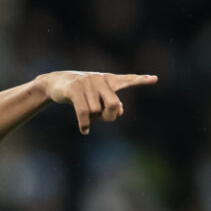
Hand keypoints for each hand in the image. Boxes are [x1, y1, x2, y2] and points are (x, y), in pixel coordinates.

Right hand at [42, 71, 157, 134]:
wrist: (55, 84)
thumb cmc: (79, 93)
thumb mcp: (95, 98)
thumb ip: (110, 104)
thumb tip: (120, 111)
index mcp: (108, 80)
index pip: (127, 80)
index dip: (140, 80)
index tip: (154, 79)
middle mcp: (100, 79)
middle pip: (113, 105)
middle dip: (108, 116)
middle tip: (102, 119)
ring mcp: (87, 82)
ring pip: (96, 111)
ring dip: (91, 119)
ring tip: (85, 116)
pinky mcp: (75, 89)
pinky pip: (84, 112)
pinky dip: (84, 124)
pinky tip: (84, 131)